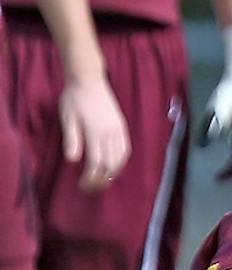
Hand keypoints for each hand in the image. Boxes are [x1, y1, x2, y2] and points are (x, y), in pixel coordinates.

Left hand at [57, 77, 128, 192]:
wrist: (89, 80)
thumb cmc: (74, 99)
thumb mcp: (67, 119)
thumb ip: (72, 140)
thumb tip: (73, 161)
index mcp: (96, 132)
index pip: (97, 163)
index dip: (91, 178)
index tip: (82, 186)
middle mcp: (111, 133)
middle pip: (111, 165)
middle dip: (102, 180)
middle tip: (90, 189)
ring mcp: (119, 130)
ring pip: (121, 158)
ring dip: (112, 173)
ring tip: (101, 181)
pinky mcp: (121, 127)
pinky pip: (125, 149)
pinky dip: (120, 162)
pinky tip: (112, 166)